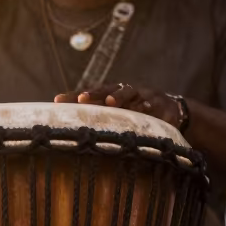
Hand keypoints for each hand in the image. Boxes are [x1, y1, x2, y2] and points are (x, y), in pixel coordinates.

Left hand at [54, 84, 184, 128]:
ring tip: (111, 101)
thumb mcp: (117, 117)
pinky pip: (151, 104)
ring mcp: (140, 95)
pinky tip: (142, 110)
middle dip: (93, 93)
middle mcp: (122, 92)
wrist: (169, 108)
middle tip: (81, 98)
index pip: (88, 95)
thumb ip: (98, 121)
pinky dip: (147, 107)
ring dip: (119, 96)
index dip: (73, 97)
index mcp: (109, 95)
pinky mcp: (157, 103)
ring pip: (128, 92)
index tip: (56, 101)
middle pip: (105, 90)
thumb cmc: (136, 114)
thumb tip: (69, 135)